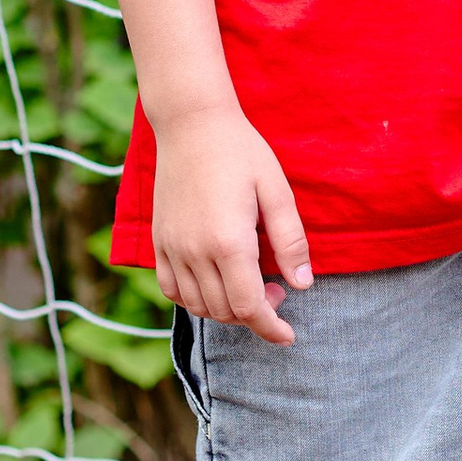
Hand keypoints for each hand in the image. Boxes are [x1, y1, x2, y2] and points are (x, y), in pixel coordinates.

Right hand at [149, 101, 313, 343]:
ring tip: (249, 284)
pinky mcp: (158, 241)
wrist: (192, 124)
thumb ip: (291, 241)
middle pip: (224, 312)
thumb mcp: (277, 191)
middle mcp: (195, 251)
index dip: (270, 328)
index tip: (287, 336)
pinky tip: (215, 283)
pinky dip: (194, 300)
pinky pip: (172, 289)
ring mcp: (172, 247)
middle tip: (276, 289)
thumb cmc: (241, 152)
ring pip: (198, 306)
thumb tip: (303, 285)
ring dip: (226, 310)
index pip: (249, 307)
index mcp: (229, 241)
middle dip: (255, 315)